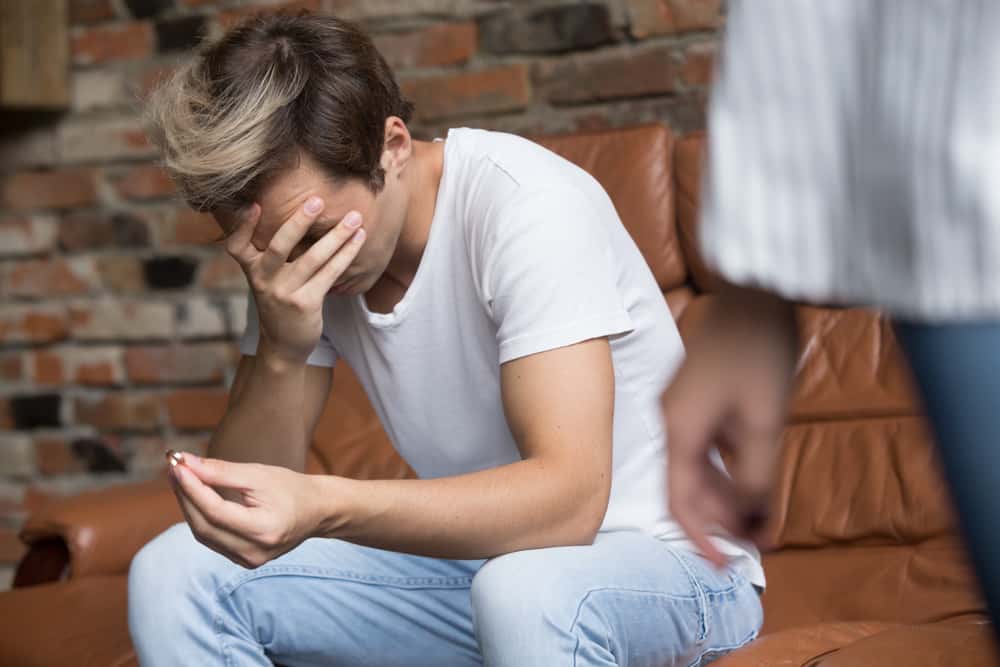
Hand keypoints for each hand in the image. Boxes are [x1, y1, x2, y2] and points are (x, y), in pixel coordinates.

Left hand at [166, 451, 326, 567]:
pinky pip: (212, 538)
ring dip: (189, 505)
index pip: (215, 511)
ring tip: (182, 478)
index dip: (192, 488)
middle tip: (175, 468)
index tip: (177, 465)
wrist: (317, 511)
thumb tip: (185, 463)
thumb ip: (221, 471)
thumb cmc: (291, 488)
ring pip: (204, 534)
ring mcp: (248, 560)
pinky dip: (201, 516)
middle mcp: (254, 552)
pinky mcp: (243, 560)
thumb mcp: (259, 474)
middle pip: (204, 526)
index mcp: (264, 530)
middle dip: (185, 495)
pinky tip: (197, 496)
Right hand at [225, 199, 365, 364]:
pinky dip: (346, 255)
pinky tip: (359, 240)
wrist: (283, 345)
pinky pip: (329, 273)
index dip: (243, 226)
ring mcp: (284, 293)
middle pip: (279, 246)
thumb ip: (269, 255)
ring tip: (354, 218)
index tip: (254, 204)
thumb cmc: (279, 304)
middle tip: (317, 200)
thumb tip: (295, 215)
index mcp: (251, 271)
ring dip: (336, 235)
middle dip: (299, 221)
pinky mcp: (305, 303)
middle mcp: (264, 280)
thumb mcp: (266, 280)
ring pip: (312, 258)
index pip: (237, 246)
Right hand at [662, 288, 798, 564]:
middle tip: (760, 545)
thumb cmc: (758, 352)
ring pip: (700, 469)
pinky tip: (756, 488)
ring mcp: (685, 409)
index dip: (700, 539)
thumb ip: (755, 478)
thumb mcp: (763, 422)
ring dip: (730, 499)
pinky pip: (709, 448)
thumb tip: (751, 521)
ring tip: (765, 524)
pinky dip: (731, 472)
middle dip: (723, 521)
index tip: (724, 567)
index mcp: (679, 430)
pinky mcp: (701, 399)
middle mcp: (673, 423)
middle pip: (690, 487)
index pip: (680, 501)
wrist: (756, 292)